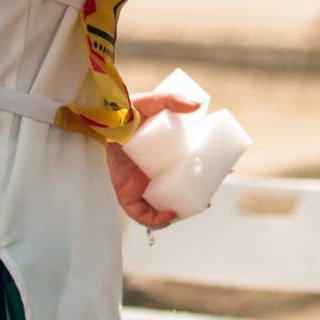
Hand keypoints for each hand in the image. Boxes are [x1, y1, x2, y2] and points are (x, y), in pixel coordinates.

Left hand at [106, 86, 202, 228]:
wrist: (92, 127)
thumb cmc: (117, 113)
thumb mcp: (148, 102)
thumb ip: (171, 99)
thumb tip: (199, 105)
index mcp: (161, 154)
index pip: (190, 165)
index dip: (207, 170)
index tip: (227, 168)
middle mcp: (152, 172)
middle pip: (181, 188)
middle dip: (200, 193)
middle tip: (214, 189)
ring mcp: (140, 186)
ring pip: (166, 205)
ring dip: (183, 209)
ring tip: (199, 205)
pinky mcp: (126, 197)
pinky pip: (144, 215)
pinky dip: (158, 220)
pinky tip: (170, 213)